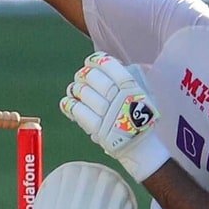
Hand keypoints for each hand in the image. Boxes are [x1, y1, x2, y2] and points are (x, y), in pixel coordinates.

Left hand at [59, 52, 170, 182]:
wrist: (140, 147)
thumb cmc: (138, 118)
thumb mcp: (140, 94)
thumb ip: (125, 80)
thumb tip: (103, 65)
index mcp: (131, 87)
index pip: (110, 66)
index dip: (96, 61)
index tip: (91, 61)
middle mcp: (119, 98)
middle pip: (93, 78)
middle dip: (83, 75)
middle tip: (82, 78)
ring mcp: (108, 114)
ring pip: (83, 92)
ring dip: (75, 89)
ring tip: (76, 91)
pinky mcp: (97, 128)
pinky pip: (77, 111)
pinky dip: (69, 105)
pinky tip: (68, 103)